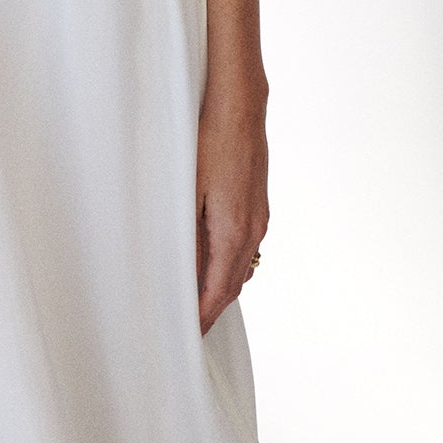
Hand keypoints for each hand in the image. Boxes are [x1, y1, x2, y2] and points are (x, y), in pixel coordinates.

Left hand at [196, 98, 269, 333]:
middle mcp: (252, 231)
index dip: (203, 315)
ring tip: (198, 303)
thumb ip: (187, 236)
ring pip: (241, 267)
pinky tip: (214, 265)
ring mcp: (258, 218)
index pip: (218, 289)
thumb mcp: (188, 192)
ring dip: (222, 288)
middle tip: (191, 328)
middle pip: (233, 285)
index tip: (189, 334)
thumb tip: (184, 274)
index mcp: (233, 232)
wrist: (240, 108)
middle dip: (212, 309)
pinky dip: (229, 267)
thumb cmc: (208, 143)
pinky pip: (245, 248)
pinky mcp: (257, 206)